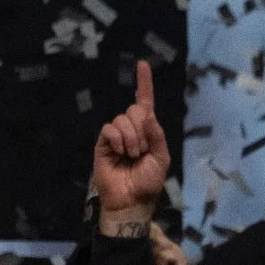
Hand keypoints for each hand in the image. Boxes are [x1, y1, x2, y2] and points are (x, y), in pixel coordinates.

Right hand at [91, 61, 170, 231]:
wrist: (132, 200)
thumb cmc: (148, 182)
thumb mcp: (162, 157)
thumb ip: (157, 134)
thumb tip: (146, 112)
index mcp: (147, 130)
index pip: (145, 102)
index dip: (144, 83)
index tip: (142, 64)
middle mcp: (131, 129)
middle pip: (135, 110)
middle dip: (142, 129)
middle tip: (142, 151)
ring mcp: (116, 136)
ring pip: (123, 119)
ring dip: (131, 138)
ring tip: (132, 156)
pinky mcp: (103, 144)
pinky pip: (110, 129)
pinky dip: (118, 139)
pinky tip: (120, 152)